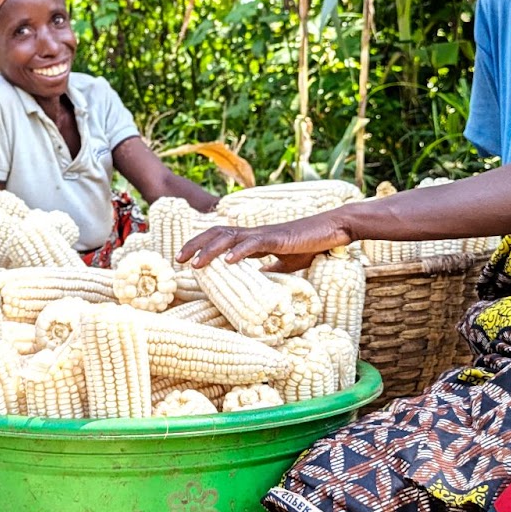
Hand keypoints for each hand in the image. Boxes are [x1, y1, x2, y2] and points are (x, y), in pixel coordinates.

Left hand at [176, 212, 348, 268]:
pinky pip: (255, 243)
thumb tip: (257, 280)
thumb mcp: (286, 262)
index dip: (201, 246)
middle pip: (217, 233)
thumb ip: (270, 269)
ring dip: (210, 250)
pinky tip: (228, 261)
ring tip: (196, 263)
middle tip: (178, 259)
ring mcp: (265, 234)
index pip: (220, 238)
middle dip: (195, 245)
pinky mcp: (279, 238)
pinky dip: (240, 251)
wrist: (332, 230)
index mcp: (254, 239)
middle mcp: (254, 233)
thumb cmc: (311, 244)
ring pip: (230, 237)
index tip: (186, 260)